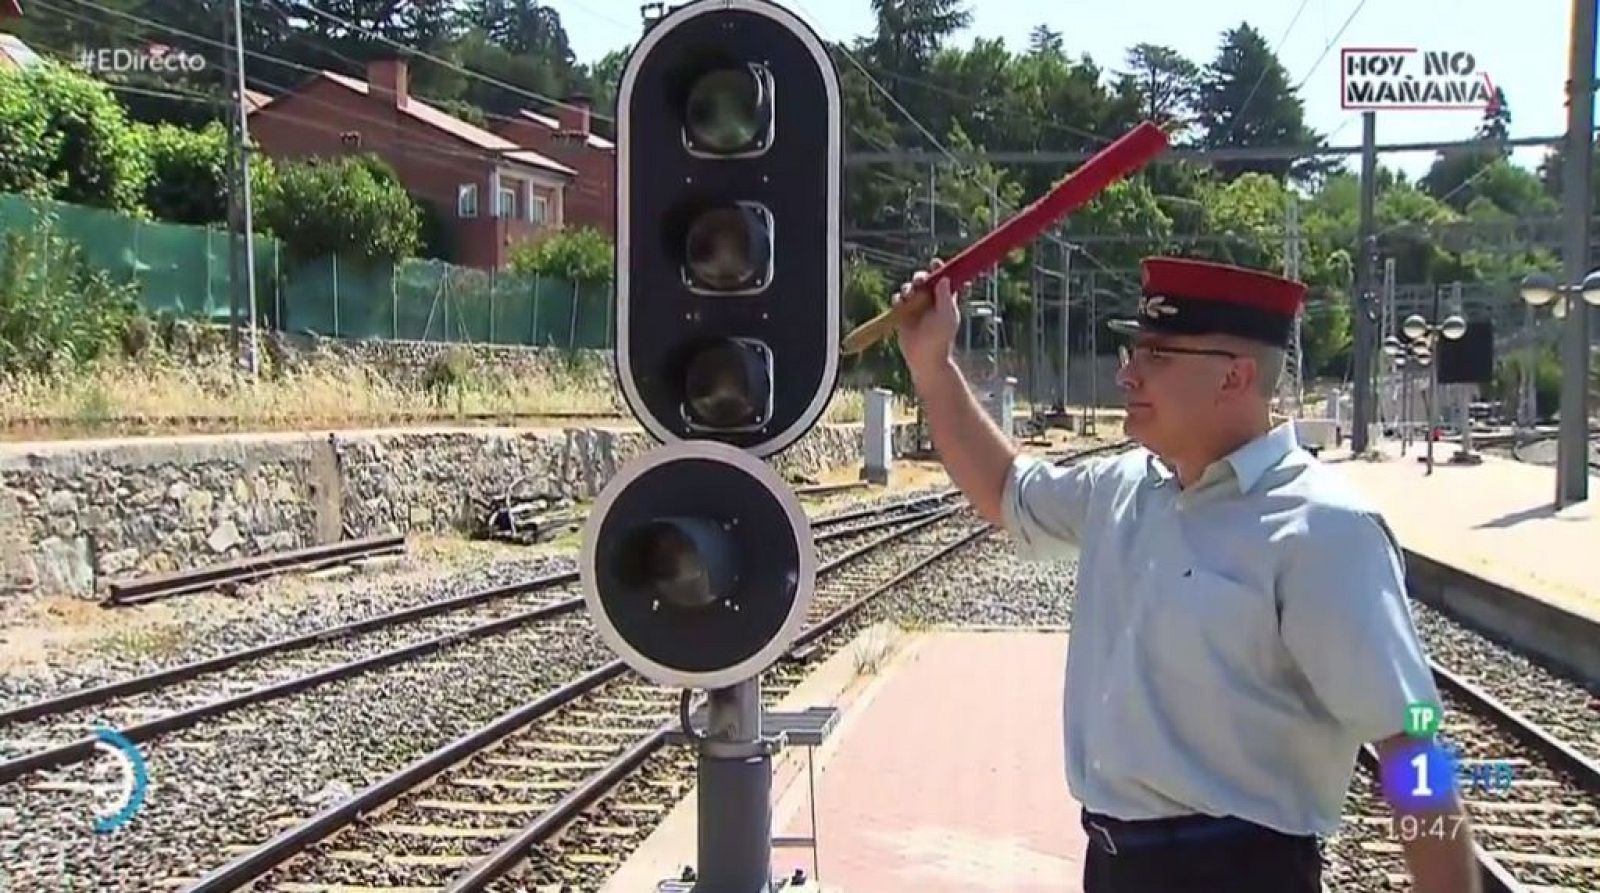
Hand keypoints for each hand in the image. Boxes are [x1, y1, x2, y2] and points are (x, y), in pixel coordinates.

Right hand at [893, 258, 959, 377]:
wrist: (925, 358)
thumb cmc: (941, 338)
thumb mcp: (947, 316)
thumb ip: (946, 297)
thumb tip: (944, 278)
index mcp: (945, 299)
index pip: (943, 278)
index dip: (939, 269)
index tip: (935, 263)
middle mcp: (931, 301)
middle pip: (924, 280)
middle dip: (920, 277)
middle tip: (919, 281)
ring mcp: (916, 308)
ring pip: (909, 288)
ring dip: (908, 288)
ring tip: (909, 296)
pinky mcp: (903, 315)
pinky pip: (898, 301)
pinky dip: (898, 299)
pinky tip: (900, 304)